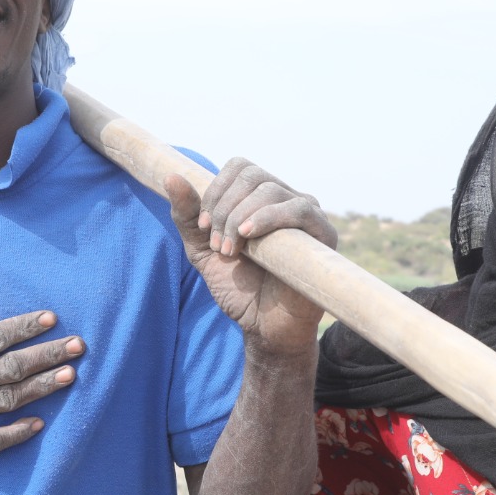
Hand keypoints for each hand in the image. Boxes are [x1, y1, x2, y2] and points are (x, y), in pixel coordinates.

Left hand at [164, 158, 336, 354]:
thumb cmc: (238, 287)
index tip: (203, 227)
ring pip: (271, 190)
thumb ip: (188, 217)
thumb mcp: (202, 250)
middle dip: (224, 209)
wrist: (263, 326)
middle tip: (217, 245)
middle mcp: (286, 199)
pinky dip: (269, 217)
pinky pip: (299, 209)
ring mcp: (307, 214)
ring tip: (230, 250)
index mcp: (260, 197)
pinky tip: (249, 235)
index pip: (240, 167)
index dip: (216, 191)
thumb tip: (172, 177)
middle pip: (252, 176)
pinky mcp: (323, 233)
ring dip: (240, 218)